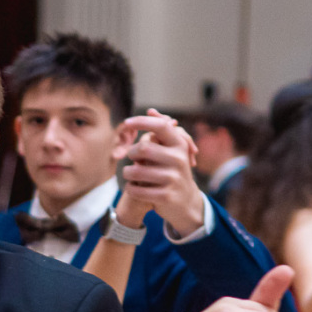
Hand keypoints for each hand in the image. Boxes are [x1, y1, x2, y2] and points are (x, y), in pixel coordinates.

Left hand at [116, 111, 203, 235]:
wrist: (185, 201)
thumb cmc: (172, 170)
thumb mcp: (171, 150)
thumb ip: (160, 131)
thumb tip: (151, 110)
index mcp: (180, 145)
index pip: (161, 127)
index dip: (142, 122)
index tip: (126, 123)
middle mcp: (179, 160)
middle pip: (143, 148)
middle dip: (131, 153)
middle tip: (132, 158)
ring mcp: (173, 179)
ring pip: (135, 171)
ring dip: (127, 173)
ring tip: (130, 174)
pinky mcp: (166, 196)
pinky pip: (136, 190)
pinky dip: (130, 188)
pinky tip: (134, 187)